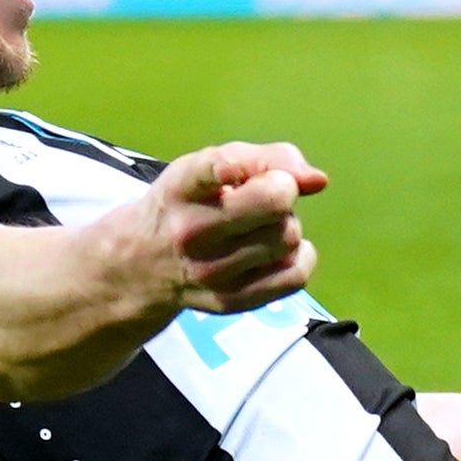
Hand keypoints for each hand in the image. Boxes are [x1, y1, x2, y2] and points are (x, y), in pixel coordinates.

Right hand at [140, 141, 328, 312]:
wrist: (142, 263)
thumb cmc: (189, 204)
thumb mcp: (212, 165)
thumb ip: (269, 159)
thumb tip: (318, 181)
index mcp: (182, 188)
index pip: (212, 171)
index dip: (233, 168)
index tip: (231, 173)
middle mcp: (192, 231)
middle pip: (275, 203)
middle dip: (281, 192)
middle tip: (264, 198)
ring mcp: (211, 272)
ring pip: (288, 238)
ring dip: (285, 227)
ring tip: (259, 228)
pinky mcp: (231, 301)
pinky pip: (296, 275)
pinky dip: (299, 258)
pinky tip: (278, 252)